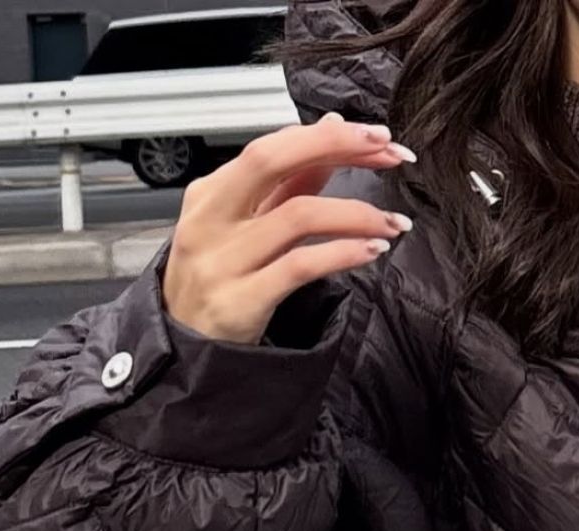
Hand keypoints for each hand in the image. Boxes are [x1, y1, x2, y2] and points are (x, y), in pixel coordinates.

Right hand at [162, 111, 414, 346]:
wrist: (186, 350)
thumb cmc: (218, 284)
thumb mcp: (245, 228)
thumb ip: (288, 184)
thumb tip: (331, 131)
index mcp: (211, 193)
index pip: (274, 147)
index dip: (329, 137)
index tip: (376, 139)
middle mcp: (212, 220)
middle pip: (274, 160)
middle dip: (337, 148)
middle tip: (389, 154)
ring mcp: (223, 260)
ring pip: (298, 216)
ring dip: (355, 214)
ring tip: (392, 224)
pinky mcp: (241, 300)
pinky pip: (300, 266)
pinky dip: (342, 253)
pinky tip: (371, 250)